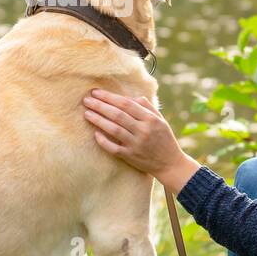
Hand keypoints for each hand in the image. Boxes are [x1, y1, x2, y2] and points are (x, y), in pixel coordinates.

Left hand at [83, 89, 200, 192]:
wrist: (170, 163)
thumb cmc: (164, 138)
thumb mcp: (159, 119)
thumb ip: (145, 106)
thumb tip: (127, 97)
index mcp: (150, 119)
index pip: (126, 104)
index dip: (109, 97)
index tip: (96, 92)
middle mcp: (143, 130)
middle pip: (117, 115)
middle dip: (100, 106)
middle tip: (86, 100)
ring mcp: (136, 144)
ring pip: (114, 129)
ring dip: (98, 120)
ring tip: (87, 113)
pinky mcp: (130, 156)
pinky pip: (113, 148)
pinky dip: (103, 141)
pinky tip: (95, 133)